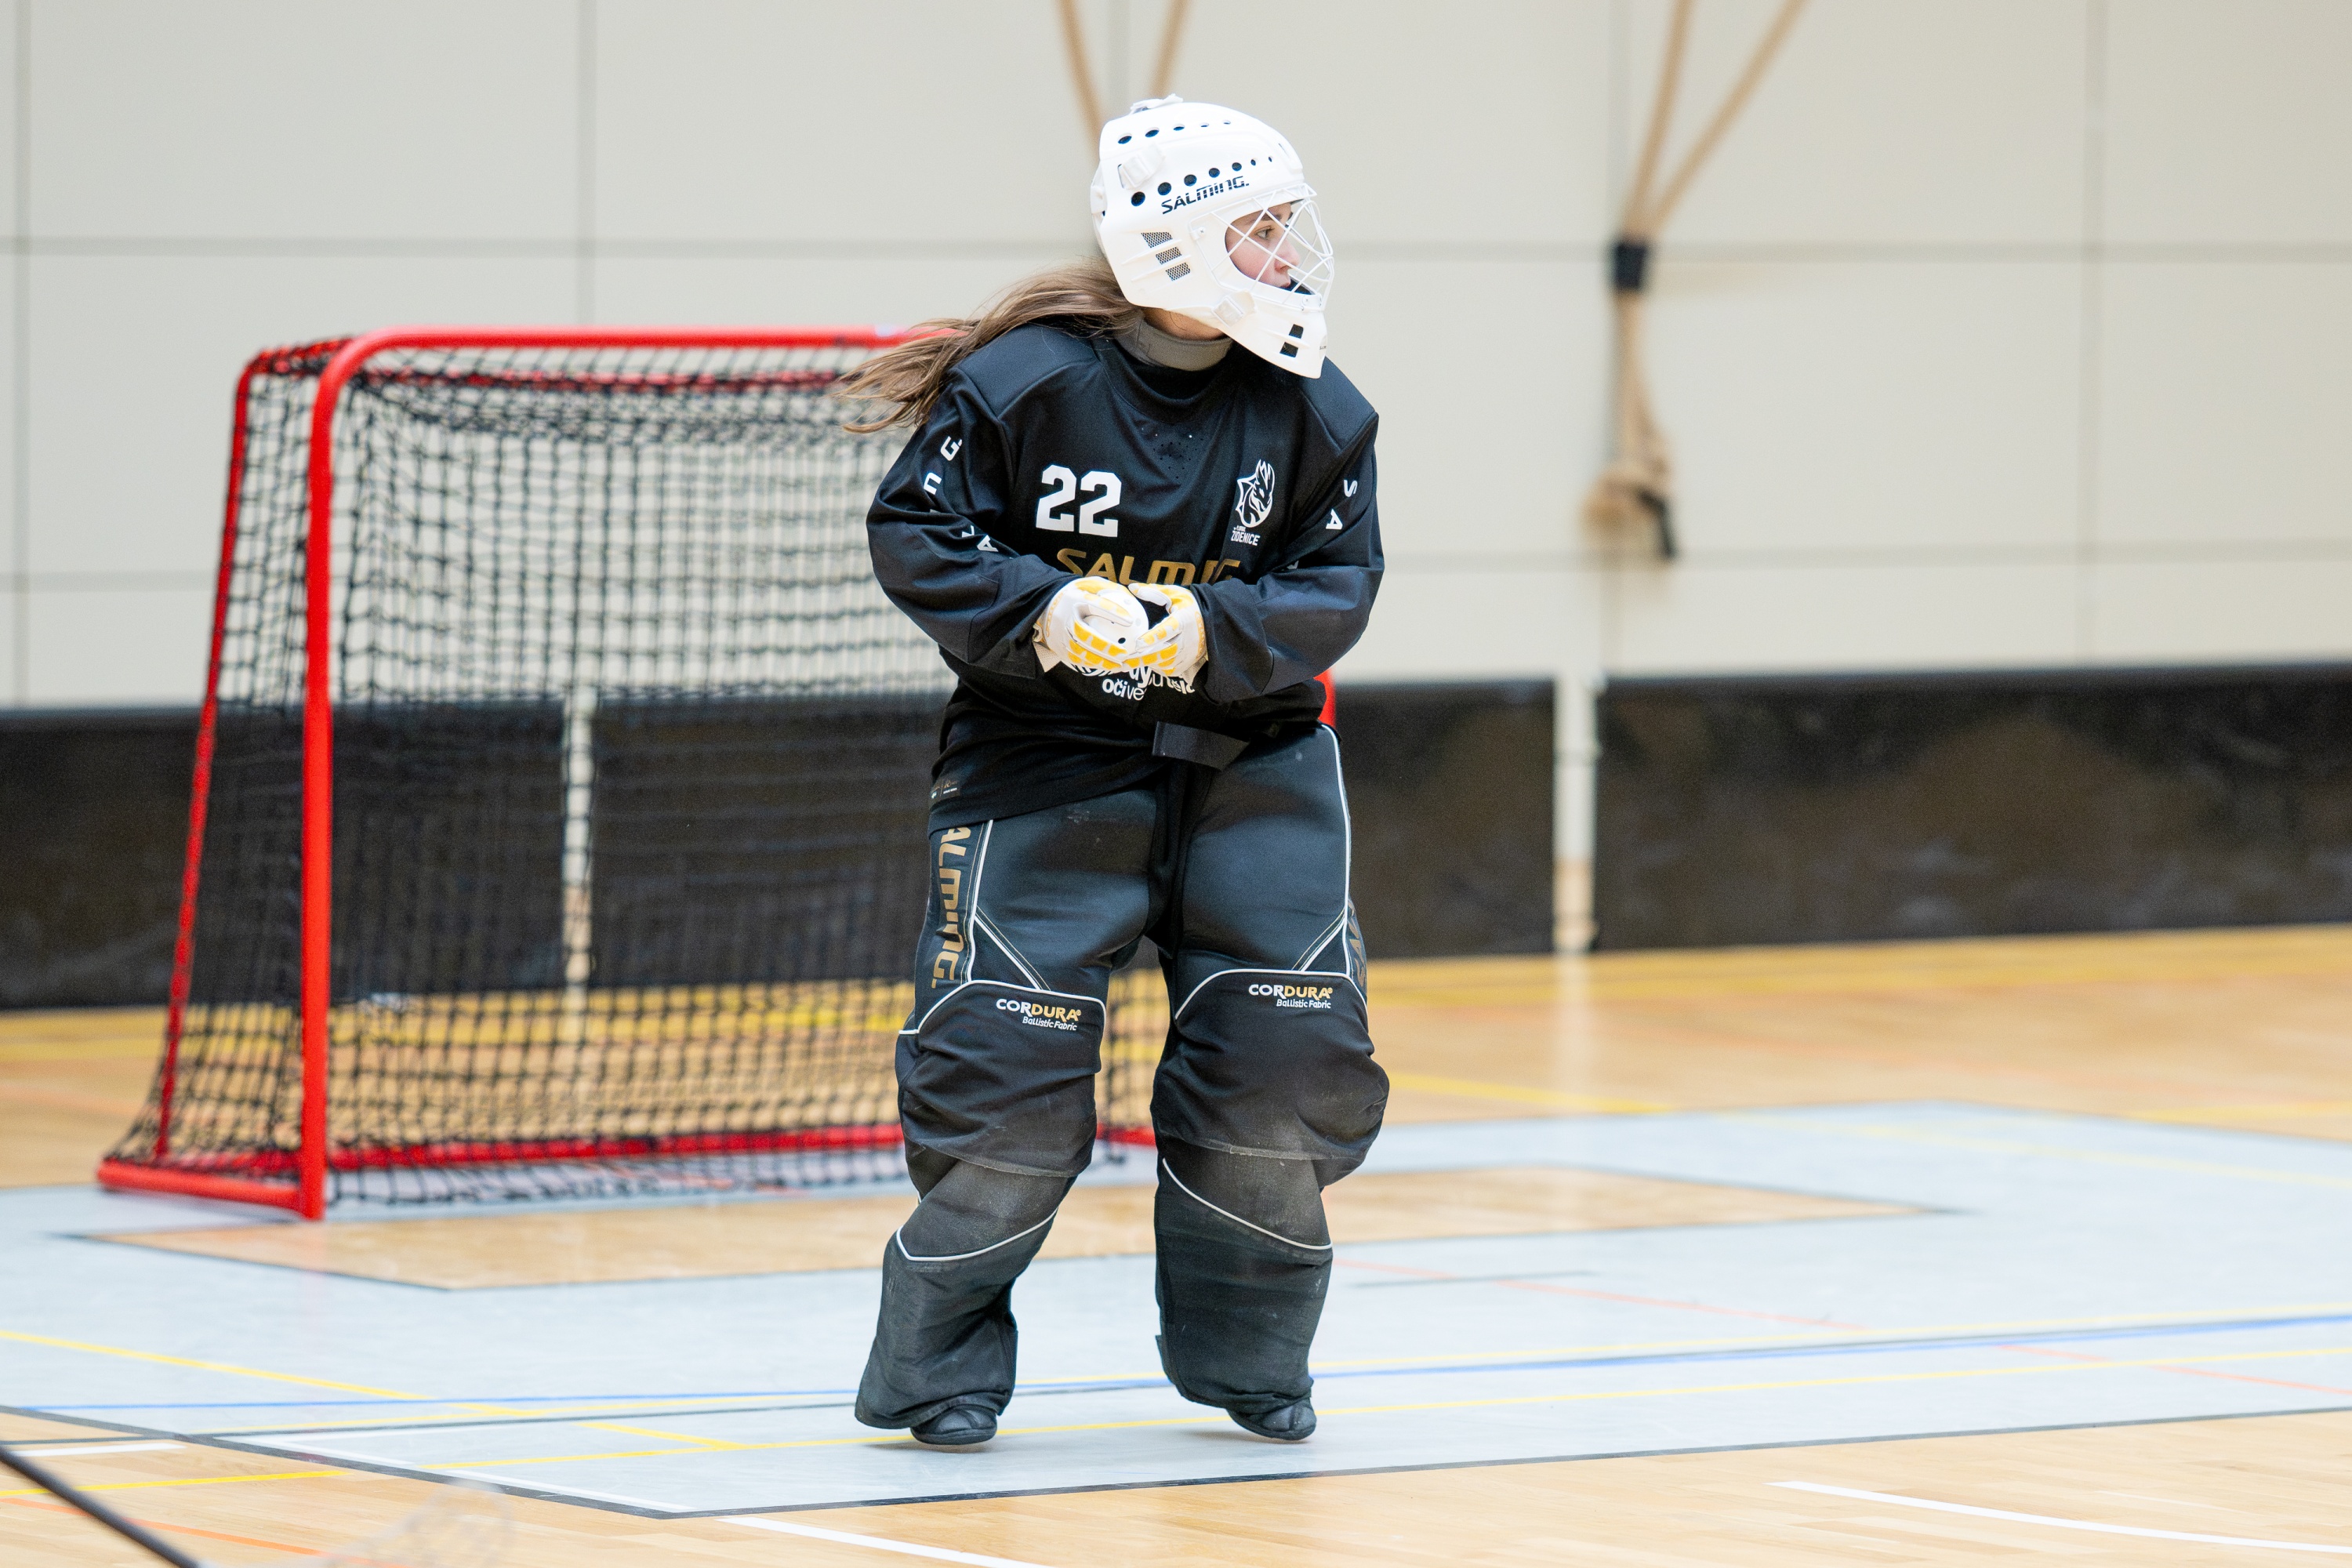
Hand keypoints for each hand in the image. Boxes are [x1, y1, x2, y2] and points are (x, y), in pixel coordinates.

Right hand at [1034, 576, 1148, 673]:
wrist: (1046, 605)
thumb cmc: (1077, 595)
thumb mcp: (1090, 584)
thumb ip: (1109, 589)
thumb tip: (1132, 597)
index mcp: (1075, 599)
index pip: (1095, 605)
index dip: (1112, 612)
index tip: (1130, 620)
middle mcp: (1066, 617)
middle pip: (1084, 634)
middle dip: (1105, 645)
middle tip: (1124, 652)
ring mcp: (1060, 634)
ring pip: (1080, 651)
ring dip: (1101, 660)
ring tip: (1119, 665)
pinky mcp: (1059, 647)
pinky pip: (1077, 659)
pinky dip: (1093, 664)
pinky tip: (1109, 667)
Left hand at [1127, 582, 1205, 690]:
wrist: (1212, 621)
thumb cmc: (1189, 606)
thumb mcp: (1174, 594)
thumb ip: (1153, 592)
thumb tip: (1132, 588)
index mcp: (1183, 620)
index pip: (1167, 630)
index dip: (1152, 638)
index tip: (1138, 643)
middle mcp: (1187, 639)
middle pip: (1164, 652)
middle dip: (1143, 658)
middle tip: (1124, 661)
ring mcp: (1188, 653)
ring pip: (1166, 662)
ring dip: (1147, 663)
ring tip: (1128, 663)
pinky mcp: (1187, 662)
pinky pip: (1170, 670)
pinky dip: (1157, 668)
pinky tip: (1146, 663)